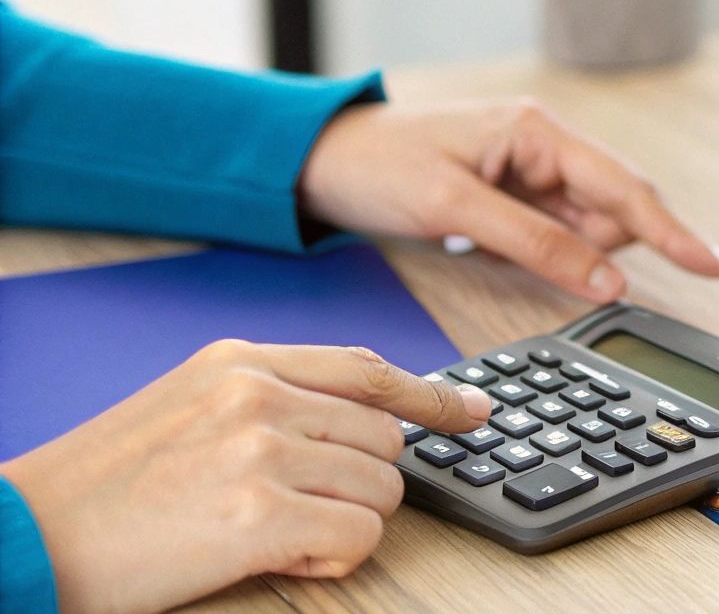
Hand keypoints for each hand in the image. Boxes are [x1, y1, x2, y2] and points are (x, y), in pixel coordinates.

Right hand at [0, 340, 490, 613]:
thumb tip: (362, 421)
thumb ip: (270, 400)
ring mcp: (260, 451)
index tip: (474, 411)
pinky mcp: (259, 515)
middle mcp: (258, 395)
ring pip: (382, 489)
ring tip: (273, 534)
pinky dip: (334, 558)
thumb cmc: (102, 490)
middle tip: (301, 510)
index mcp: (239, 361)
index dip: (431, 396)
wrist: (23, 537)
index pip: (368, 370)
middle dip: (362, 483)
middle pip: (386, 438)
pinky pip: (359, 536)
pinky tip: (282, 557)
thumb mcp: (187, 408)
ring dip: (345, 522)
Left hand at [299, 99, 718, 302]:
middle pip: (612, 210)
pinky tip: (499, 247)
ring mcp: (531, 172)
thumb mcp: (453, 206)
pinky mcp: (514, 195)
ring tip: (484, 240)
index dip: (674, 232)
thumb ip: (536, 243)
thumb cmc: (378, 167)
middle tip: (518, 250)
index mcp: (539, 131)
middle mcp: (545, 146)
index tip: (715, 266)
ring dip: (564, 252)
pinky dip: (545, 252)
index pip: (625, 189)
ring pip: (585, 227)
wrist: (316, 160)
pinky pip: (555, 232)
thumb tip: (608, 280)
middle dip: (597, 246)